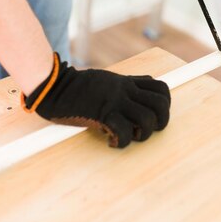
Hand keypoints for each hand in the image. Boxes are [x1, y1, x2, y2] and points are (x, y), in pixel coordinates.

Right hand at [22, 53, 170, 147]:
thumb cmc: (78, 86)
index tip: (155, 115)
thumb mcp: (108, 79)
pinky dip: (121, 142)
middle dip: (160, 122)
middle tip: (146, 130)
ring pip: (147, 120)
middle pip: (160, 105)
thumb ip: (126, 83)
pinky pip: (123, 132)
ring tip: (130, 136)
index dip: (165, 105)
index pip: (161, 88)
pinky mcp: (102, 114)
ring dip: (142, 135)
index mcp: (127, 82)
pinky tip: (112, 142)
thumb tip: (143, 85)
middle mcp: (125, 91)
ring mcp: (115, 102)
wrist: (55, 87)